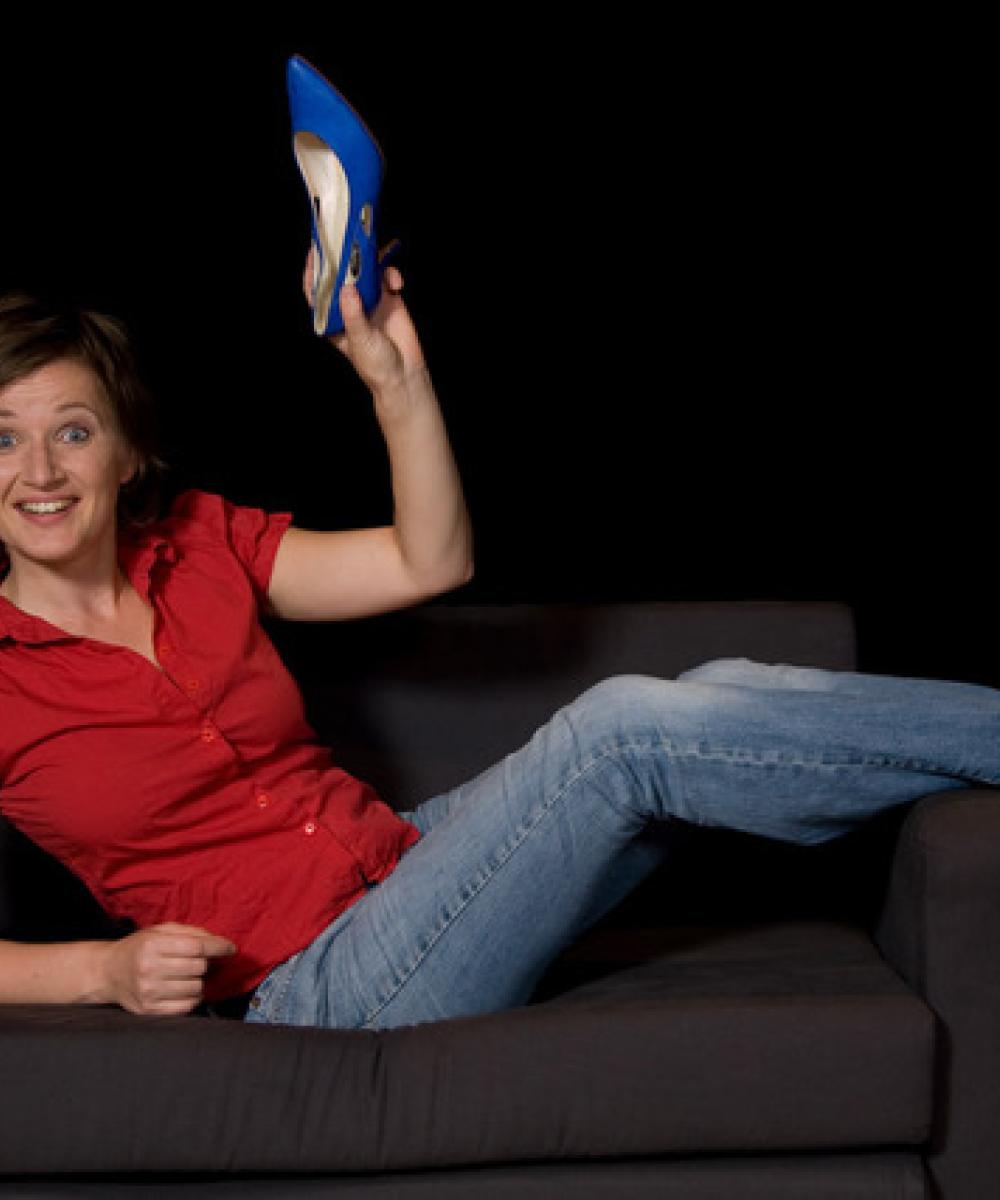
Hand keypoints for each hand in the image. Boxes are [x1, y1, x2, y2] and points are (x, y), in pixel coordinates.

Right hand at [100, 923, 235, 1016]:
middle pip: (198, 967)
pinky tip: (187, 990)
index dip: (218, 947)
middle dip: (207, 964)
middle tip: (202, 962)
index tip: (231, 948)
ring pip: (196, 988)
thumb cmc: (139, 948)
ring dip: (200, 981)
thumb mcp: (160, 931)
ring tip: (190, 975)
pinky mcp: (149, 1010)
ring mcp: (148, 992)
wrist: (108, 972)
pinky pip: (187, 1007)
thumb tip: (218, 942)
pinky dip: (193, 998)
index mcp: (153, 945)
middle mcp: (149, 968)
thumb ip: (189, 932)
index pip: (196, 947)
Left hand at [302, 243, 426, 398]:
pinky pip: (387, 277)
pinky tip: (396, 284)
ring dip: (369, 262)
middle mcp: (349, 306)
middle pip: (341, 276)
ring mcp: (369, 300)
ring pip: (365, 272)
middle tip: (346, 240)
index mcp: (334, 318)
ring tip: (372, 254)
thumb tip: (347, 287)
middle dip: (343, 259)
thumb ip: (353, 314)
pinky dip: (391, 275)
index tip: (315, 253)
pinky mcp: (389, 298)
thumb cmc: (375, 364)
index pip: (317, 291)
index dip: (314, 272)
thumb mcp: (360, 340)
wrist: (405, 374)